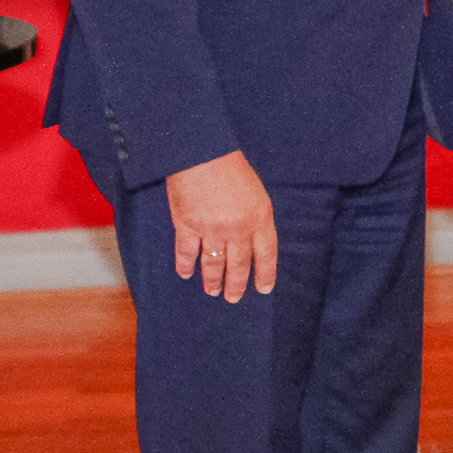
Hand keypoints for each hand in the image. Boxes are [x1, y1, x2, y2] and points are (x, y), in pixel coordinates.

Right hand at [166, 150, 275, 301]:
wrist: (203, 154)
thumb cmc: (232, 169)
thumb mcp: (257, 193)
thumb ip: (255, 217)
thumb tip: (252, 239)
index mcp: (260, 218)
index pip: (266, 254)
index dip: (265, 274)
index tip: (263, 289)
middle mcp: (238, 228)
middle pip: (239, 264)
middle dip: (237, 284)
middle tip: (234, 298)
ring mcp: (212, 229)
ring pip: (214, 263)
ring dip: (213, 280)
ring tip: (213, 291)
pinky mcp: (188, 226)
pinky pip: (187, 252)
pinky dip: (186, 265)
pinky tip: (186, 274)